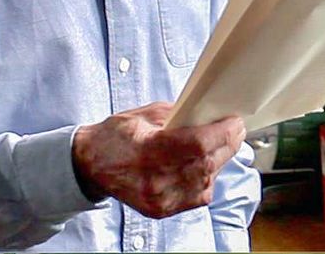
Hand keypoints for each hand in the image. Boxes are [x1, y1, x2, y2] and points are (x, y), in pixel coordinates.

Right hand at [71, 102, 245, 218]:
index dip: (224, 134)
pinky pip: (198, 197)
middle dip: (227, 145)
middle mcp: (155, 180)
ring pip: (207, 182)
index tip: (235, 122)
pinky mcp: (161, 210)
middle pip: (208, 164)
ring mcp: (159, 199)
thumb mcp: (146, 114)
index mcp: (150, 150)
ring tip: (217, 146)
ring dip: (218, 162)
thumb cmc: (116, 136)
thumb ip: (180, 114)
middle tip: (234, 131)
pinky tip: (202, 167)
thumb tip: (210, 114)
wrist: (90, 165)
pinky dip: (206, 180)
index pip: (200, 145)